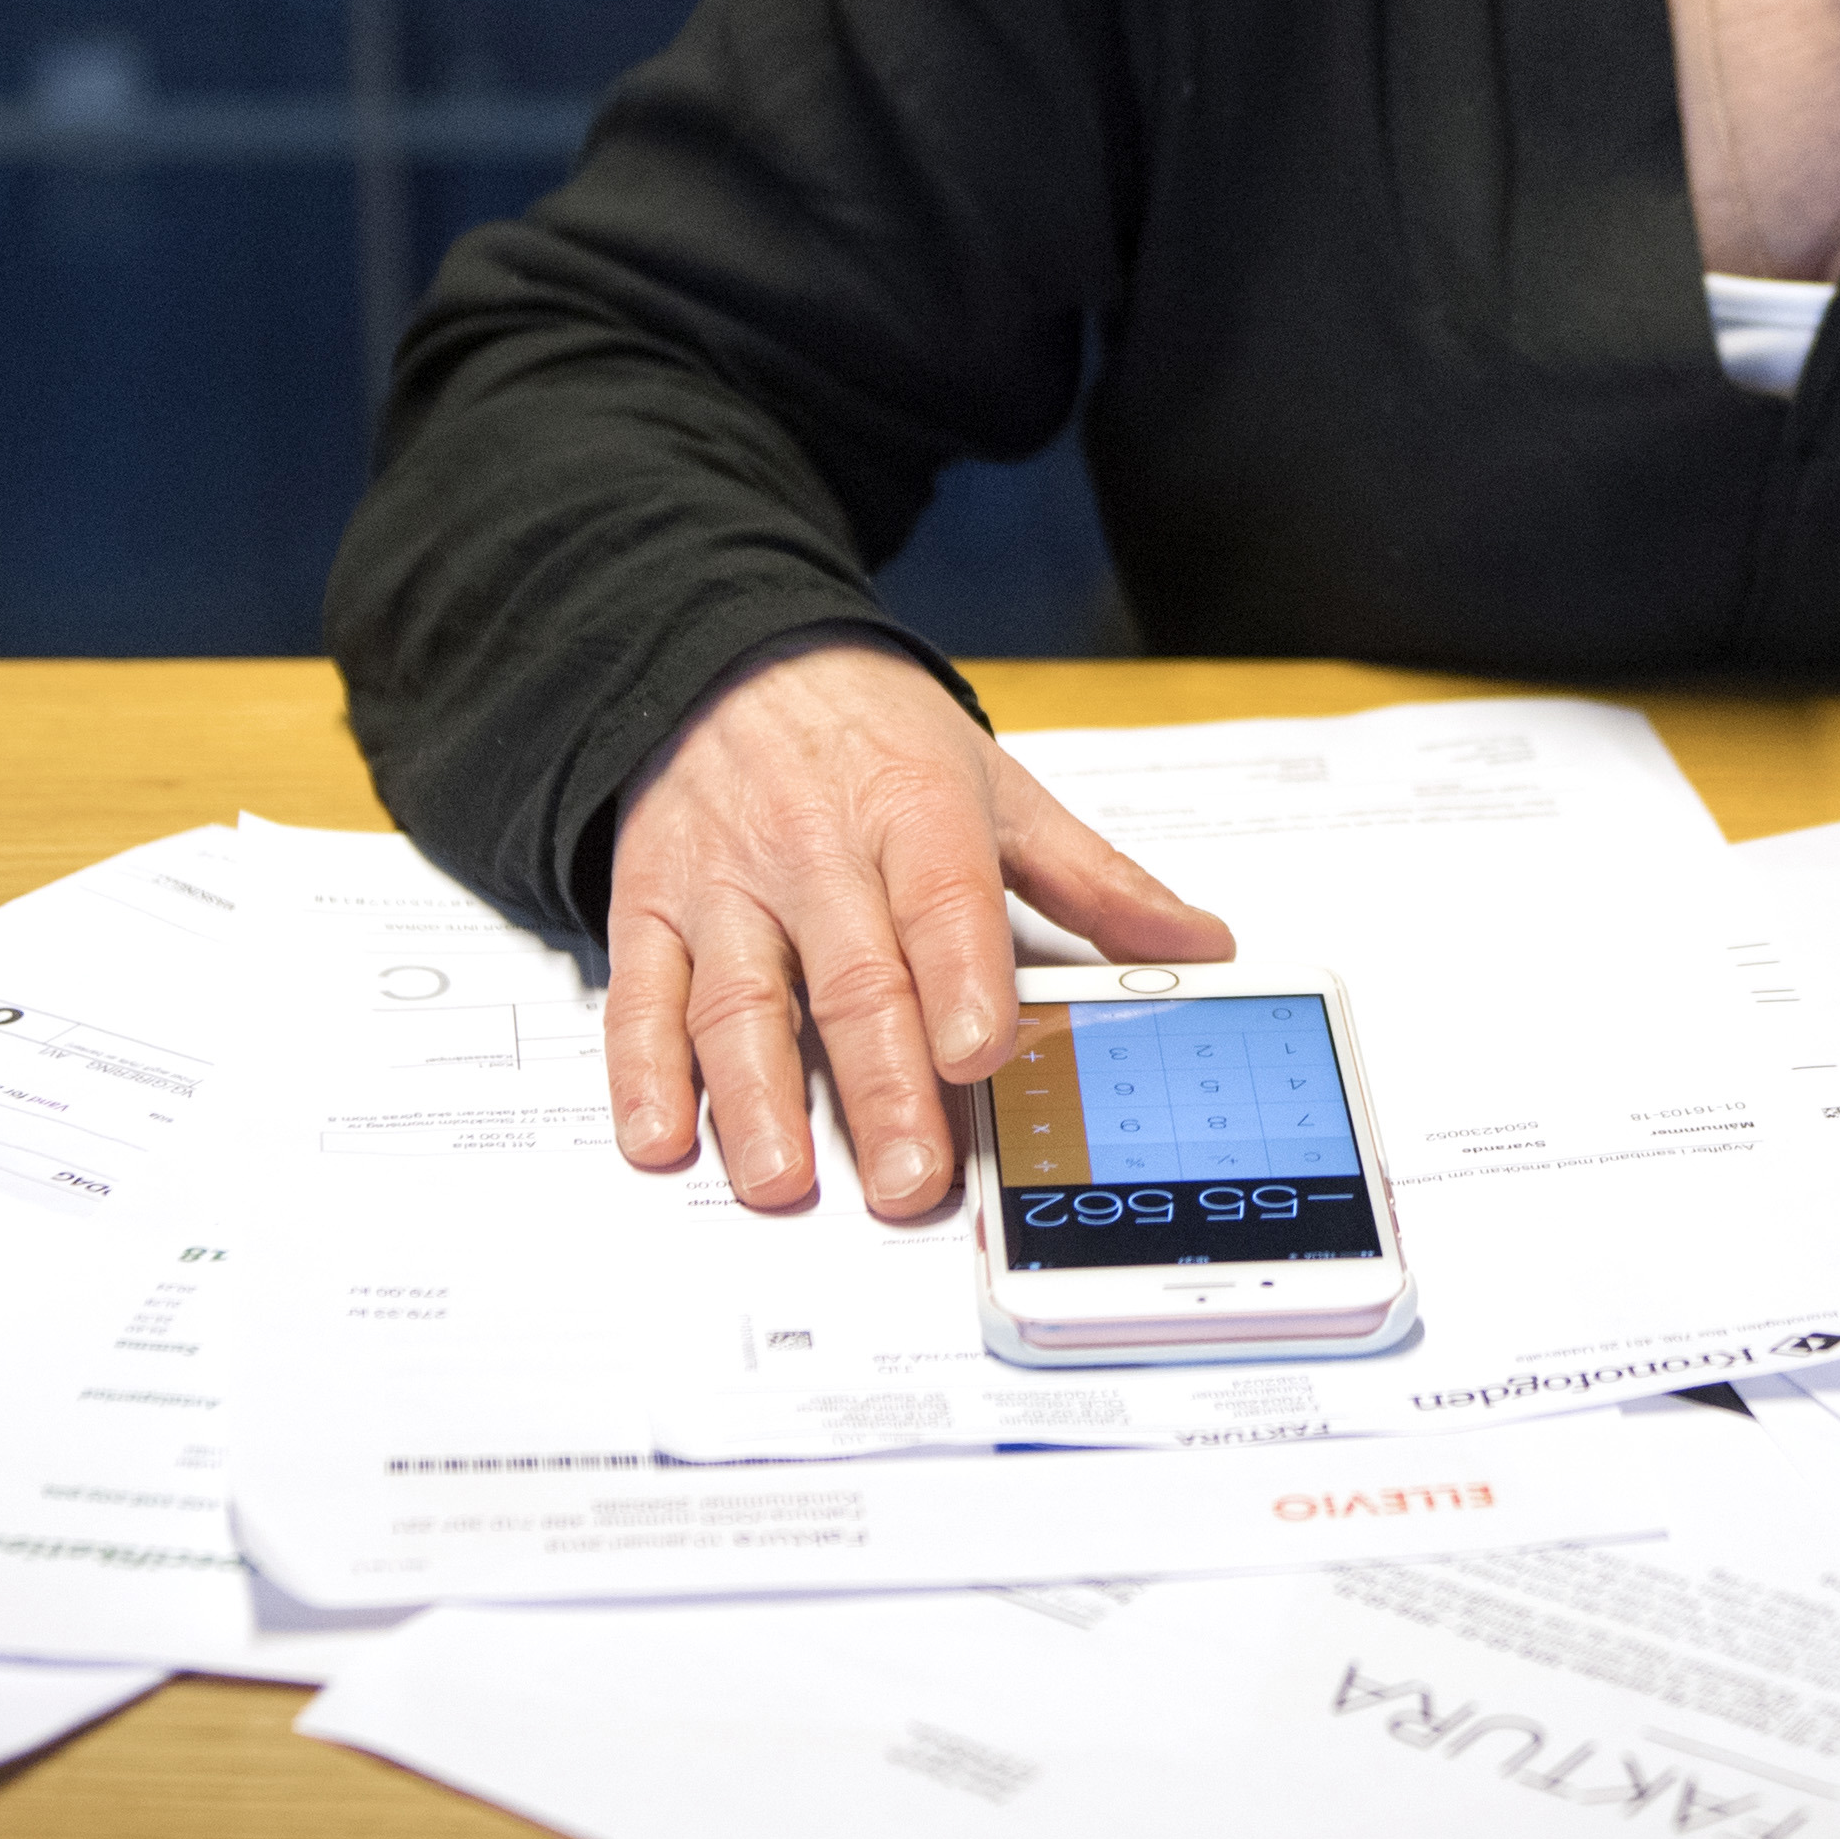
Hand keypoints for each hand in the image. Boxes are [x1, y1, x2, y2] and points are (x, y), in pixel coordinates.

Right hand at [601, 634, 1232, 1215]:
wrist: (727, 657)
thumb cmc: (872, 736)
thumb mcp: (994, 786)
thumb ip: (1093, 880)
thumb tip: (1197, 945)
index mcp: (912, 810)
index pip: (942, 898)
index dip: (961, 979)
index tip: (978, 1055)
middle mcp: (813, 850)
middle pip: (850, 977)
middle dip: (880, 1087)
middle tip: (907, 1181)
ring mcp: (724, 885)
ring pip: (740, 999)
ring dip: (758, 1099)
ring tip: (783, 1180)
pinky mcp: (648, 908)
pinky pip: (642, 996)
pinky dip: (642, 1072)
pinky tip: (660, 1137)